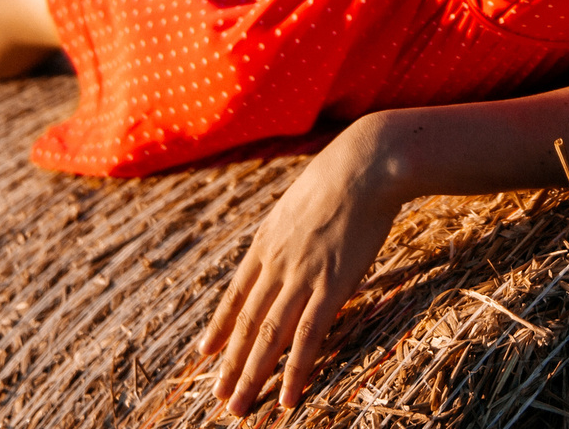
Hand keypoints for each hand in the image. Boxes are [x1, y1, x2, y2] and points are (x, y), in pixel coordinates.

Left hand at [198, 117, 402, 414]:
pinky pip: (307, 338)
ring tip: (238, 408)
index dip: (219, 327)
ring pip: (268, 338)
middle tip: (218, 397)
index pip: (235, 296)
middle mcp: (275, 264)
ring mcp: (300, 277)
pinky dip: (294, 371)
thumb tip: (289, 234)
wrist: (365, 164)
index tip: (204, 353)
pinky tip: (288, 398)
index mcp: (266, 242)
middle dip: (230, 364)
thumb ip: (291, 227)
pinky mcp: (331, 287)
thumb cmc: (341, 175)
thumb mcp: (300, 200)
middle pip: (246, 324)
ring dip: (251, 376)